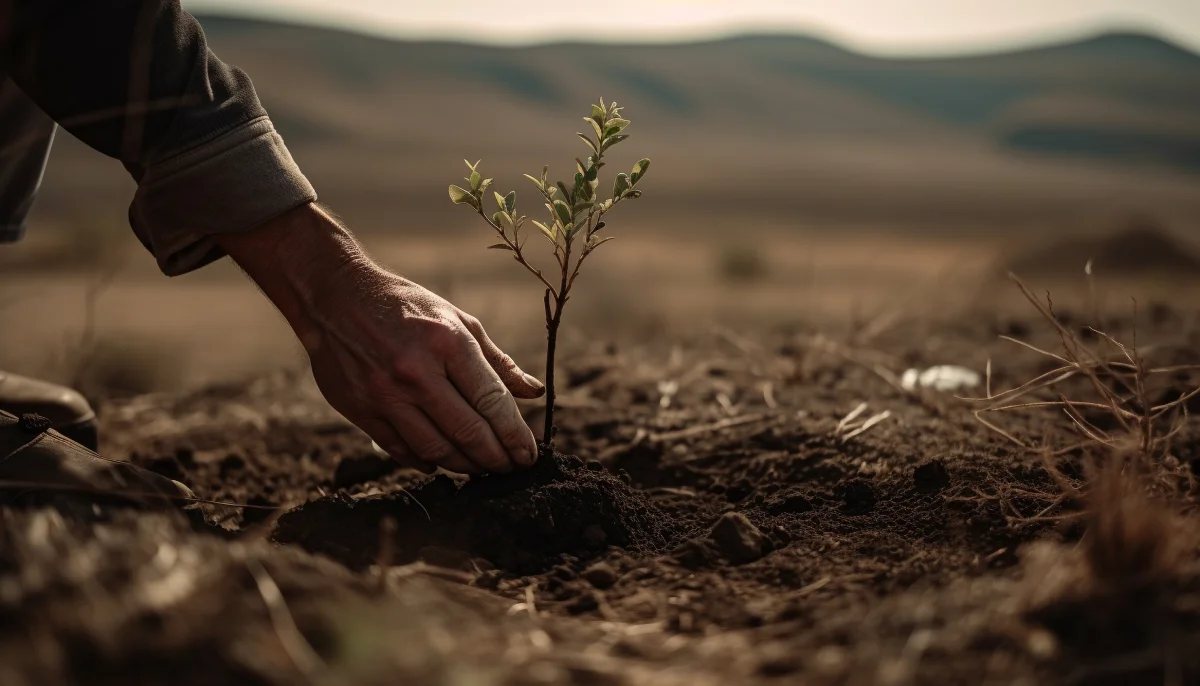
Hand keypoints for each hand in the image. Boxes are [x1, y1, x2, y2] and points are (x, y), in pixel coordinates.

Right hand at [306, 266, 544, 473]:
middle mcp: (416, 372)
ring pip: (435, 449)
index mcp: (448, 343)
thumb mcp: (458, 321)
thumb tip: (534, 393)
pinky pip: (400, 449)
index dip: (515, 435)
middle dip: (496, 458)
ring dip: (465, 466)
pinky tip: (441, 462)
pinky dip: (425, 462)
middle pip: (468, 432)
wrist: (335, 296)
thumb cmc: (406, 306)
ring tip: (481, 468)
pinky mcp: (360, 409)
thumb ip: (496, 361)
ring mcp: (385, 394)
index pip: (492, 401)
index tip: (528, 455)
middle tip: (510, 469)